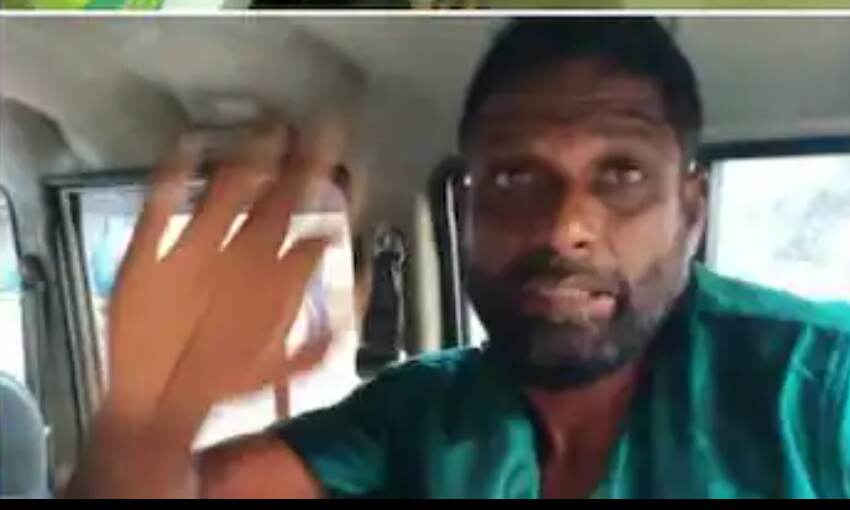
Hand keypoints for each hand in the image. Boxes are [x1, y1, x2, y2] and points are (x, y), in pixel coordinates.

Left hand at [102, 119, 343, 441]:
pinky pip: (161, 204)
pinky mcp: (150, 255)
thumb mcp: (289, 366)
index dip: (335, 198)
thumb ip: (329, 330)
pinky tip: (188, 142)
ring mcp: (193, 254)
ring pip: (230, 192)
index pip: (315, 231)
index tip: (349, 170)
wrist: (156, 403)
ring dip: (254, 156)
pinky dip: (173, 172)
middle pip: (281, 200)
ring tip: (272, 126)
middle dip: (306, 162)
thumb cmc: (225, 385)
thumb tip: (362, 290)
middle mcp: (242, 263)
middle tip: (324, 126)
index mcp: (277, 287)